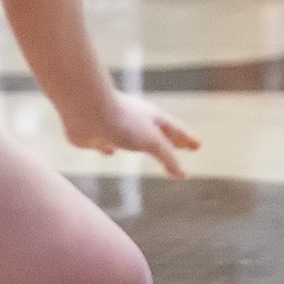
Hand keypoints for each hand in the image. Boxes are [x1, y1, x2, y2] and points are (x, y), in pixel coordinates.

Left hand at [61, 91, 200, 178]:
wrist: (86, 109)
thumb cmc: (123, 121)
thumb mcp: (152, 141)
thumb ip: (167, 157)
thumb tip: (183, 174)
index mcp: (153, 119)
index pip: (175, 131)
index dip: (186, 139)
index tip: (197, 146)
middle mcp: (136, 121)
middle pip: (157, 134)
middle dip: (170, 141)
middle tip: (181, 148)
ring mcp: (116, 128)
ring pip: (133, 139)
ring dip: (142, 144)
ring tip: (146, 149)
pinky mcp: (96, 136)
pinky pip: (106, 144)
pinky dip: (110, 149)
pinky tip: (109, 152)